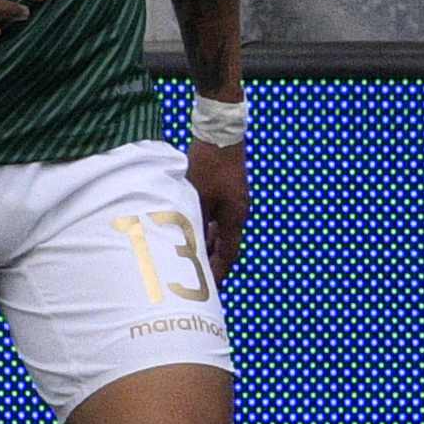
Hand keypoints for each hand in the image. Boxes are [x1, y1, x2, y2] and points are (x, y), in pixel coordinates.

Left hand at [186, 138, 245, 279]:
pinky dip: (205, 228)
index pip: (228, 255)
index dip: (218, 274)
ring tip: (189, 257)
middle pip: (226, 245)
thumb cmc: (208, 165)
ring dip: (207, 244)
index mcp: (234, 217)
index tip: (208, 289)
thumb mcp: (196, 196)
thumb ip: (193, 222)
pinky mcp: (226, 191)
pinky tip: (191, 229)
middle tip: (197, 278)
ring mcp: (233, 201)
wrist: (220, 134)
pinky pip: (216, 217)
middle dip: (212, 263)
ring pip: (220, 231)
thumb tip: (186, 246)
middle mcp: (237, 212)